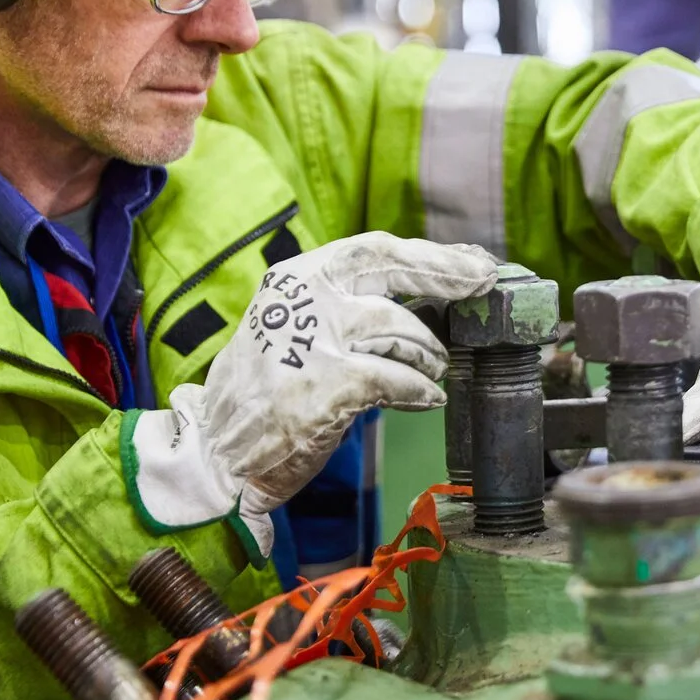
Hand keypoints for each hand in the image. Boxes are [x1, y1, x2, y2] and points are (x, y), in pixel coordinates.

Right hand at [126, 232, 497, 556]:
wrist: (216, 449)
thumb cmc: (268, 388)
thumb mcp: (298, 326)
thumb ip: (351, 305)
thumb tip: (428, 289)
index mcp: (298, 277)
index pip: (376, 250)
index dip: (431, 255)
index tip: (470, 260)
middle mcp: (306, 298)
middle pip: (396, 271)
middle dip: (448, 276)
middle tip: (483, 285)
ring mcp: (315, 340)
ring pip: (404, 332)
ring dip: (429, 355)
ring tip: (432, 370)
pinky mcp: (327, 386)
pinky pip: (398, 381)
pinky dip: (419, 391)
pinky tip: (425, 398)